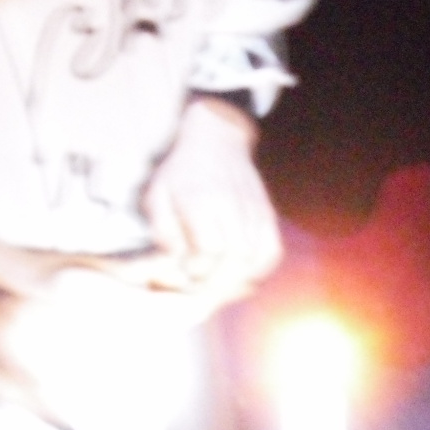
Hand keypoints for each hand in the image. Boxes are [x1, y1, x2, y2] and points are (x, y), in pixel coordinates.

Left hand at [139, 96, 280, 307]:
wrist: (217, 141)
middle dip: (216, 282)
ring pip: (255, 259)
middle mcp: (232, 205)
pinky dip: (259, 270)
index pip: (208, 250)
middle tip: (200, 287)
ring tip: (218, 286)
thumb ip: (162, 232)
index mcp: (201, 200)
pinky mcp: (267, 215)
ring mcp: (254, 210)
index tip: (185, 272)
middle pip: (235, 259)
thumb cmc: (180, 174)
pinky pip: (272, 252)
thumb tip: (177, 261)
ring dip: (236, 280)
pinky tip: (241, 275)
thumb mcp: (157, 196)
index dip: (196, 271)